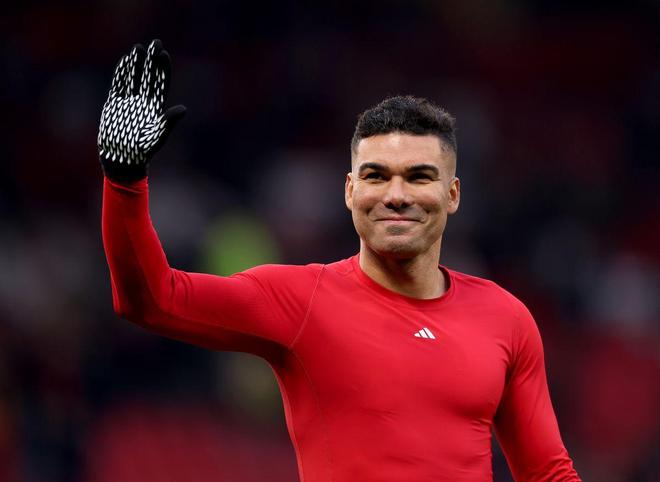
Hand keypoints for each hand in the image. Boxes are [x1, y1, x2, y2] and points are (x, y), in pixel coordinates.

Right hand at [98, 39, 185, 181]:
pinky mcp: (115, 105)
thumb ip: (169, 122)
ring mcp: (129, 103)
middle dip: (152, 61)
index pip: (161, 84)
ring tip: (139, 47)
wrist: (122, 159)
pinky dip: (122, 74)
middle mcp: (143, 103)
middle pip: (149, 77)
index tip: (165, 55)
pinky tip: (125, 61)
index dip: (163, 70)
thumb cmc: (142, 151)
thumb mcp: (157, 136)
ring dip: (136, 64)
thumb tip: (183, 109)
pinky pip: (119, 85)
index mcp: (155, 109)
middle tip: (156, 42)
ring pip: (133, 78)